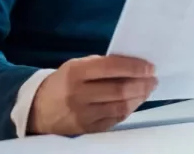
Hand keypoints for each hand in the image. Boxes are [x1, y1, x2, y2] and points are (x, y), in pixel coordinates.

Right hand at [29, 55, 156, 134]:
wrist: (39, 109)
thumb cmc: (64, 82)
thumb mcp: (76, 66)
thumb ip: (101, 64)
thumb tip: (133, 64)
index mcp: (75, 72)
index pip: (111, 68)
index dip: (134, 67)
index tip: (150, 67)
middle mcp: (79, 94)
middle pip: (119, 89)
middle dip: (142, 83)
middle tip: (154, 79)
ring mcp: (83, 114)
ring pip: (120, 107)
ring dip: (139, 97)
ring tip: (148, 89)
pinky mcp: (87, 129)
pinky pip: (115, 119)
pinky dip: (129, 110)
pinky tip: (135, 101)